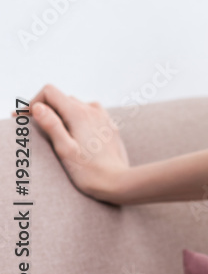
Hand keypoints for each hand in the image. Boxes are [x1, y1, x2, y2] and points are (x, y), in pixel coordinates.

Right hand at [22, 85, 130, 202]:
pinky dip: (76, 119)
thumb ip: (51, 126)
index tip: (23, 119)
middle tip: (34, 129)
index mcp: (79, 113)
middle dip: (46, 110)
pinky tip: (75, 136)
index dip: (33, 102)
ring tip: (55, 135)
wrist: (118, 181)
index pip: (50, 92)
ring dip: (62, 114)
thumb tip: (37, 107)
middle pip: (62, 99)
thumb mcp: (64, 149)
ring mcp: (103, 116)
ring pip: (75, 106)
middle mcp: (93, 109)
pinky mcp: (109, 124)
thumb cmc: (88, 170)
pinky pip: (89, 114)